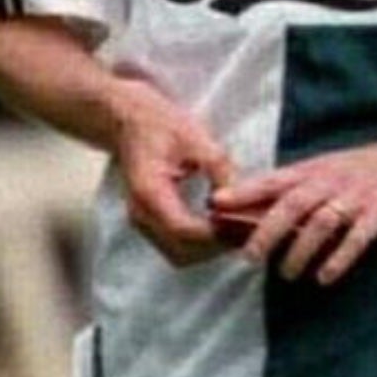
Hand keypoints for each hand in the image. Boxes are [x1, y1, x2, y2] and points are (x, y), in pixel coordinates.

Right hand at [111, 79, 233, 266]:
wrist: (127, 120)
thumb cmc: (158, 123)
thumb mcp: (195, 136)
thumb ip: (218, 167)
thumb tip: (238, 200)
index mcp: (148, 192)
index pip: (183, 230)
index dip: (218, 233)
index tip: (246, 223)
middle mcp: (141, 214)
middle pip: (182, 250)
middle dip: (218, 245)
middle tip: (250, 229)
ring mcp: (143, 222)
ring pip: (180, 255)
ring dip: (211, 249)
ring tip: (241, 228)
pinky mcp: (150, 224)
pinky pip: (177, 246)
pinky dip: (202, 244)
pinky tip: (224, 226)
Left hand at [209, 129, 376, 284]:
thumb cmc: (370, 168)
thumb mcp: (330, 169)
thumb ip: (298, 187)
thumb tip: (258, 210)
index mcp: (315, 170)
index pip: (272, 181)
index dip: (243, 193)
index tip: (215, 207)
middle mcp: (331, 181)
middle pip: (290, 205)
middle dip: (265, 231)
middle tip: (248, 257)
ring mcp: (356, 197)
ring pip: (320, 223)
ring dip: (300, 250)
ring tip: (286, 275)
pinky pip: (356, 237)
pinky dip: (339, 257)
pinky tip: (325, 277)